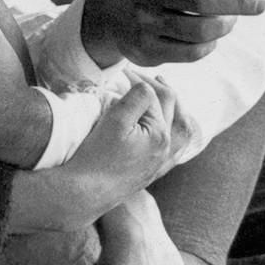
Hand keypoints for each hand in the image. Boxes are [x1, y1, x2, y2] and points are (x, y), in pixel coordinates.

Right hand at [8, 78, 177, 232]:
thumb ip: (136, 98)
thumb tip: (145, 86)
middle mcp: (166, 151)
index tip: (121, 71)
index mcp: (161, 136)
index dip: (138, 79)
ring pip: (181, 132)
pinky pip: (173, 151)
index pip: (155, 96)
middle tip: (143, 77)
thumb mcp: (115, 121)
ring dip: (176, 111)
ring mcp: (159, 164)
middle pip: (174, 110)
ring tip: (165, 96)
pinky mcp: (150, 173)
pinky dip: (173, 133)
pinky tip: (164, 129)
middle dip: (160, 89)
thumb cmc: (96, 157)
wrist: (83, 194)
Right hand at [82, 0, 264, 66]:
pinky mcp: (147, 49)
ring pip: (201, 29)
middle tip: (259, 4)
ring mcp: (145, 21)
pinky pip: (192, 52)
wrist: (109, 13)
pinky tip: (214, 36)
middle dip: (239, 2)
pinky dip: (211, 44)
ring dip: (227, 25)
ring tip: (233, 19)